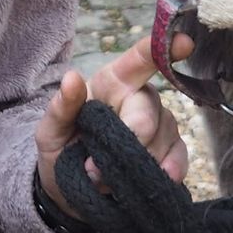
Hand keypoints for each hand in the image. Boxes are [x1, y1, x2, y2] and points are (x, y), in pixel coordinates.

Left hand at [34, 34, 190, 220]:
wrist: (69, 190)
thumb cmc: (61, 149)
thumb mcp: (49, 130)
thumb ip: (60, 107)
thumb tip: (72, 78)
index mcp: (111, 83)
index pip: (139, 58)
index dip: (161, 47)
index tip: (184, 42)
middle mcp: (140, 98)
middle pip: (148, 110)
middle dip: (127, 140)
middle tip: (95, 167)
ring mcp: (158, 124)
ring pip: (164, 137)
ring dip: (136, 163)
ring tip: (107, 178)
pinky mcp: (169, 151)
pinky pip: (179, 155)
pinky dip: (171, 168)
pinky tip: (163, 177)